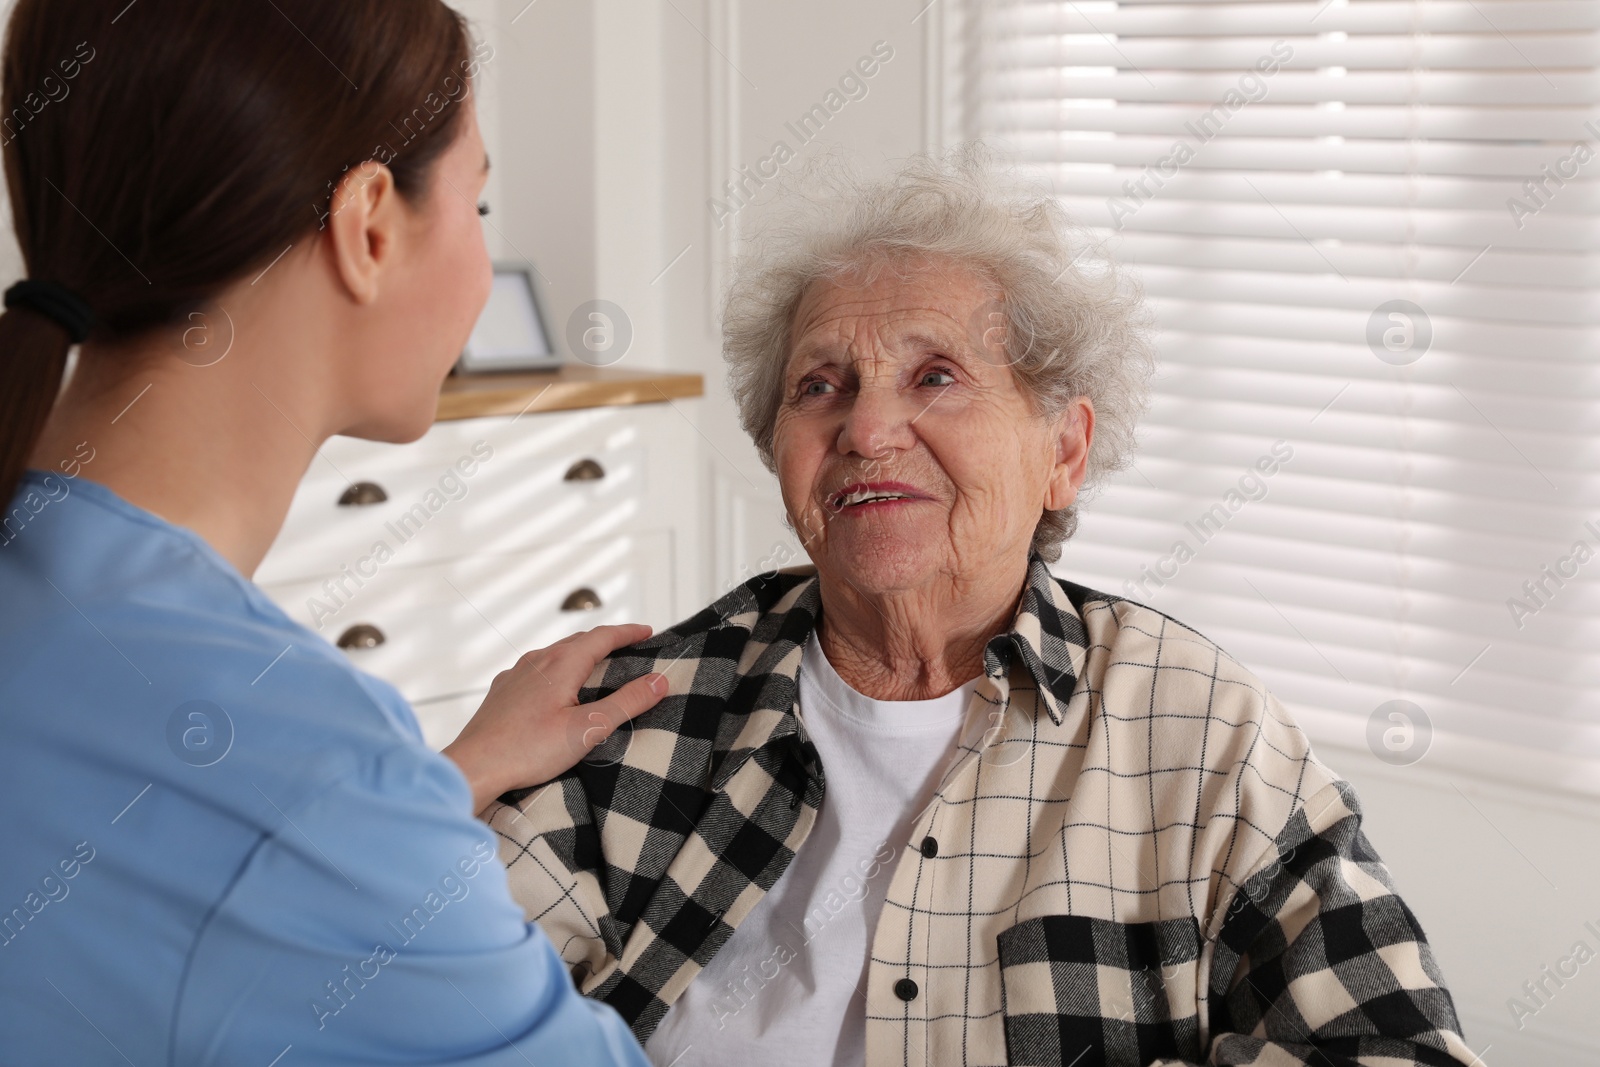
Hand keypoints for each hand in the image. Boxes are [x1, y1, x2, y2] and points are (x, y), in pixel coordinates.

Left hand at [442, 624, 667, 813]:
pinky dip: (558, 670)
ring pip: (555, 654)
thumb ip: (626, 703)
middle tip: (629, 647)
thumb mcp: (588, 729)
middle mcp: (537, 660)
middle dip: (607, 641)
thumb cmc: (528, 750)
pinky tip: (556, 688)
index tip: (648, 632)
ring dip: (581, 654)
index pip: (603, 636)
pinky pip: (536, 670)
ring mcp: (516, 674)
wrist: (474, 766)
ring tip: (597, 664)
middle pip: (579, 641)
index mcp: (561, 663)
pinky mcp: (502, 692)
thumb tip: (660, 681)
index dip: (628, 632)